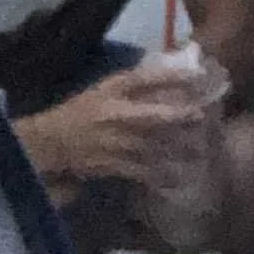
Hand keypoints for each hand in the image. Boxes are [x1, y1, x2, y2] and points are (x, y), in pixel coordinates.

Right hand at [14, 62, 208, 193]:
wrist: (51, 142)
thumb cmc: (82, 110)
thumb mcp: (105, 88)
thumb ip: (134, 83)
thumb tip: (171, 75)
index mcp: (112, 90)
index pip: (145, 78)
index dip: (172, 76)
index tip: (198, 76)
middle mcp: (116, 115)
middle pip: (152, 116)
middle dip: (179, 117)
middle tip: (202, 117)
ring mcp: (114, 142)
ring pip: (151, 146)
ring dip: (177, 149)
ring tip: (200, 152)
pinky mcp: (112, 165)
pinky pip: (141, 171)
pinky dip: (160, 176)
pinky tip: (178, 178)